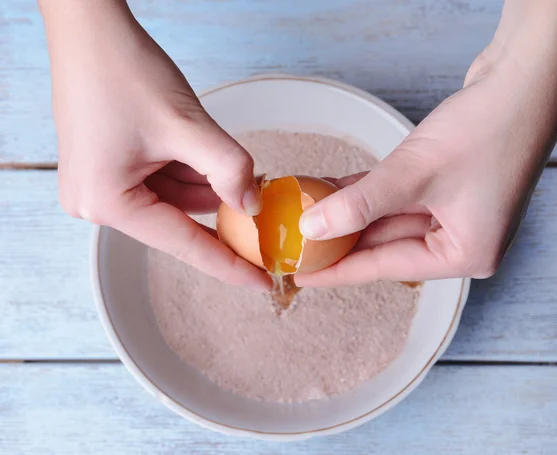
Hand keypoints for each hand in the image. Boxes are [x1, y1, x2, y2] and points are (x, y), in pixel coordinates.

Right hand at [40, 0, 269, 289]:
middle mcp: (96, 202)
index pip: (185, 245)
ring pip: (173, 198)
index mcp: (108, 203)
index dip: (230, 265)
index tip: (263, 282)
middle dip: (222, 210)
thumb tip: (252, 204)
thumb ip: (229, 169)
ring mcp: (99, 184)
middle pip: (178, 220)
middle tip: (264, 209)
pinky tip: (213, 159)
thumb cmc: (125, 71)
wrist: (89, 28)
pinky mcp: (108, 166)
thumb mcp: (188, 126)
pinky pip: (160, 181)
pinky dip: (190, 171)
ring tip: (244, 174)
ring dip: (208, 186)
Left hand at [296, 0, 556, 286]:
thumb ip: (359, 205)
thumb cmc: (485, 129)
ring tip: (306, 212)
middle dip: (341, 237)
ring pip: (389, 218)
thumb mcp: (412, 175)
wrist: (524, 79)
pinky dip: (367, 192)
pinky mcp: (448, 186)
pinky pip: (398, 196)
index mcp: (466, 253)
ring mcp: (456, 212)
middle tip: (297, 243)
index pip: (386, 267)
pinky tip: (332, 189)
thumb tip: (312, 228)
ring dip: (350, 211)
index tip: (303, 276)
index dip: (339, 271)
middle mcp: (462, 239)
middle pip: (387, 244)